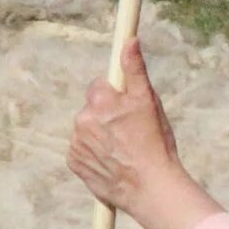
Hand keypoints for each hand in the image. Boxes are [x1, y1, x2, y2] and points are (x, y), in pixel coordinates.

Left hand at [70, 37, 192, 219]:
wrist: (150, 187)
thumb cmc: (155, 143)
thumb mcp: (149, 102)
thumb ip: (134, 70)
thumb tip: (129, 41)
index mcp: (99, 100)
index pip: (99, 86)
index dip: (115, 96)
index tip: (126, 110)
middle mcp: (82, 118)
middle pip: (92, 108)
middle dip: (106, 116)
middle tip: (128, 133)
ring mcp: (76, 142)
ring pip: (86, 129)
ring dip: (99, 135)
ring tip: (122, 150)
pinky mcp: (73, 162)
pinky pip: (81, 150)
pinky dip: (93, 153)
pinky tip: (111, 161)